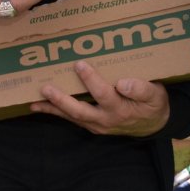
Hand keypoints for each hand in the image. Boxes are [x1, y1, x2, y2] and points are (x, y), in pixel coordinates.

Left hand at [30, 61, 169, 136]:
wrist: (152, 125)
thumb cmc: (153, 105)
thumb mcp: (156, 96)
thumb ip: (142, 89)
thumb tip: (123, 83)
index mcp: (120, 110)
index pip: (103, 94)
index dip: (91, 80)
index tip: (79, 64)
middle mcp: (104, 120)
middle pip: (78, 111)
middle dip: (60, 100)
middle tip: (45, 88)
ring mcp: (95, 125)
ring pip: (70, 117)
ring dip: (51, 109)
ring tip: (33, 102)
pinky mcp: (90, 125)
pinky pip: (70, 118)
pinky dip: (55, 112)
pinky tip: (40, 106)